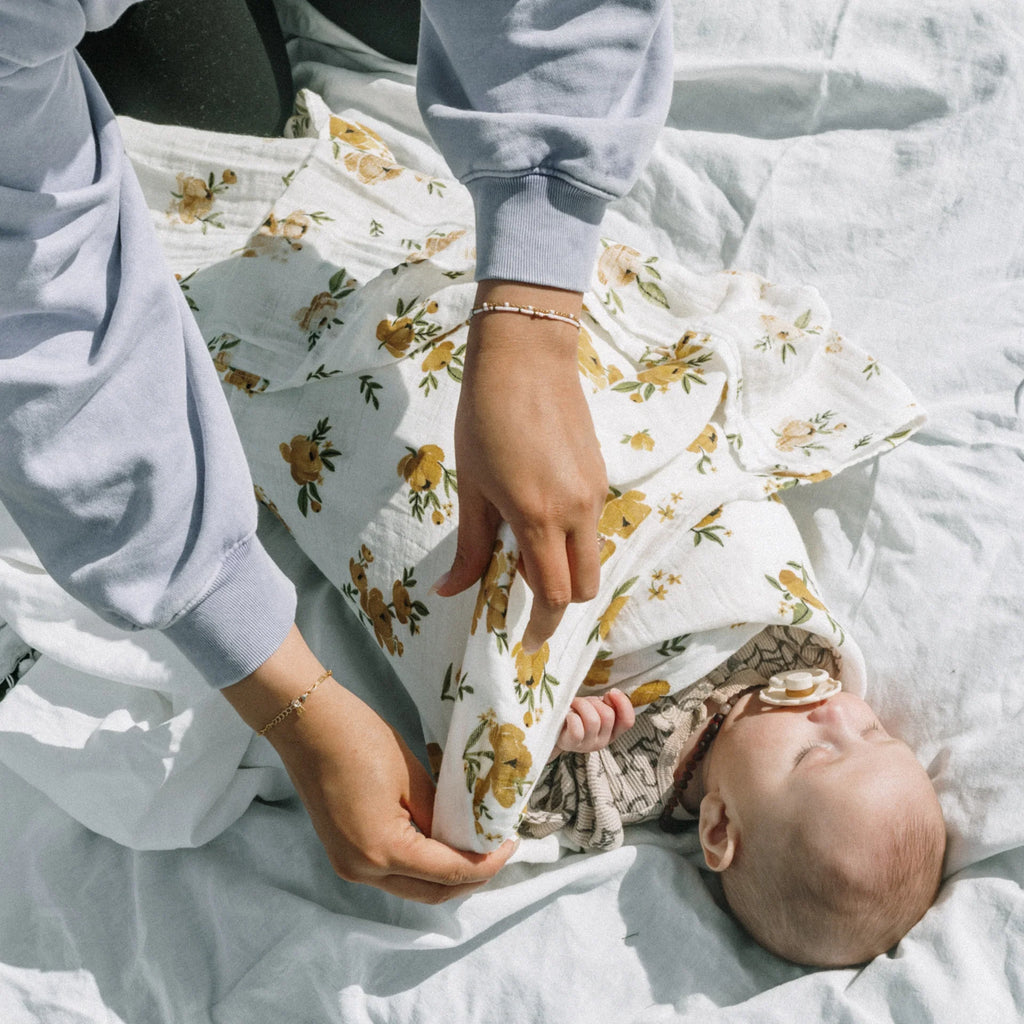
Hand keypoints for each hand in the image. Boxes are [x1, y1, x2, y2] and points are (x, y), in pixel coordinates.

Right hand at [223, 626, 516, 901]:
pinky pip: (392, 871)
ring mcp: (349, 865)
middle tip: (499, 850)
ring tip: (476, 846)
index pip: (447, 872)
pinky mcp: (345, 853)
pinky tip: (442, 841)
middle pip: (430, 892)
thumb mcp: (412, 777)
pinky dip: (421, 864)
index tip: (511, 844)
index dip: (485, 864)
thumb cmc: (360, 739)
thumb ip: (439, 815)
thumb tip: (465, 838)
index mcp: (382, 850)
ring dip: (445, 874)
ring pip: (411, 887)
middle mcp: (363, 870)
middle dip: (470, 878)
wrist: (308, 723)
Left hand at [433, 279, 607, 651]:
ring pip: (592, 556)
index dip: (540, 627)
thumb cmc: (485, 418)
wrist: (527, 357)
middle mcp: (577, 512)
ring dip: (568, 572)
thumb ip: (469, 545)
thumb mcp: (471, 485)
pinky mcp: (600, 475)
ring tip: (528, 563)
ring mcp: (595, 493)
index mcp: (538, 517)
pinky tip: (541, 524)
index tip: (525, 645)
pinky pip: (592, 526)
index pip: (554, 595)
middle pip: (585, 586)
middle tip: (526, 610)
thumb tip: (450, 592)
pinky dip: (572, 542)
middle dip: (560, 607)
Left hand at [553, 689, 635, 756]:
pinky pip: (577, 729)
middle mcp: (603, 741)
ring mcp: (588, 745)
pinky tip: (568, 715)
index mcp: (613, 732)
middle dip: (595, 702)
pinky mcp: (573, 744)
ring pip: (593, 720)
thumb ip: (608, 703)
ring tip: (574, 705)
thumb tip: (613, 694)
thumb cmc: (578, 714)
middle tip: (583, 701)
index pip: (628, 721)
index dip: (623, 703)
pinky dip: (572, 717)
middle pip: (608, 716)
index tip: (611, 691)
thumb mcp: (596, 707)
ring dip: (582, 705)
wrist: (554, 727)